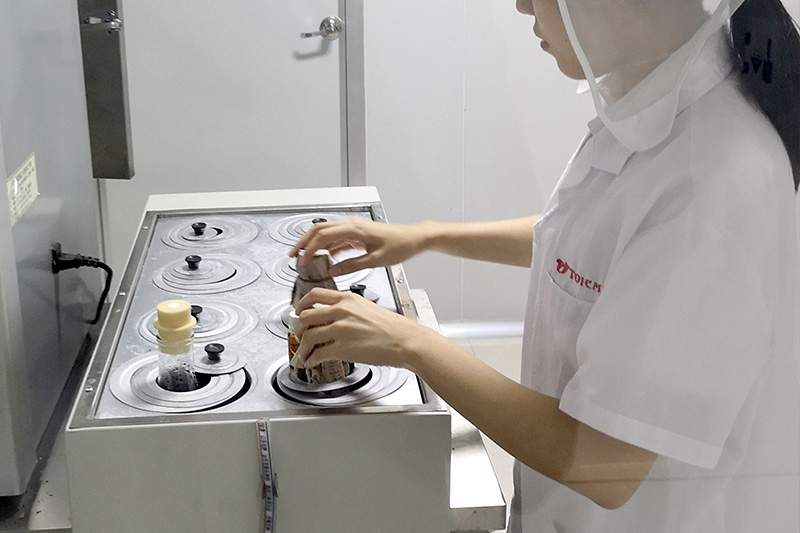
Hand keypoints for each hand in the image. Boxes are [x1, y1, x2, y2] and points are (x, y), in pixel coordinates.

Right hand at [288, 218, 426, 276]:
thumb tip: (333, 271)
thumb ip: (352, 266)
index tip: (301, 261)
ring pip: (326, 233)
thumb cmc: (400, 245)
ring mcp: (354, 229)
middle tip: (292, 255)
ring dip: (313, 244)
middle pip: (319, 230)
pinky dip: (327, 247)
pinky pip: (337, 239)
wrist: (414, 238)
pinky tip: (325, 259)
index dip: (309, 249)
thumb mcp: (375, 260)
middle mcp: (352, 225)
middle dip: (303, 242)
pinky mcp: (357, 234)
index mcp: (354, 229)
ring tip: (304, 257)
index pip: (323, 236)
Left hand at [293, 288, 427, 368]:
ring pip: (308, 336)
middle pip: (306, 316)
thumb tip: (332, 318)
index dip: (301, 304)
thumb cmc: (393, 327)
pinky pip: (318, 354)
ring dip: (302, 347)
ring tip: (303, 352)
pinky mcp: (343, 348)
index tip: (298, 311)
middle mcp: (342, 311)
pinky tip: (312, 362)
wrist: (405, 340)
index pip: (314, 295)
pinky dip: (311, 359)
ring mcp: (341, 329)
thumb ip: (348, 310)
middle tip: (298, 334)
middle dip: (297, 327)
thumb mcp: (367, 308)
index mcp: (347, 299)